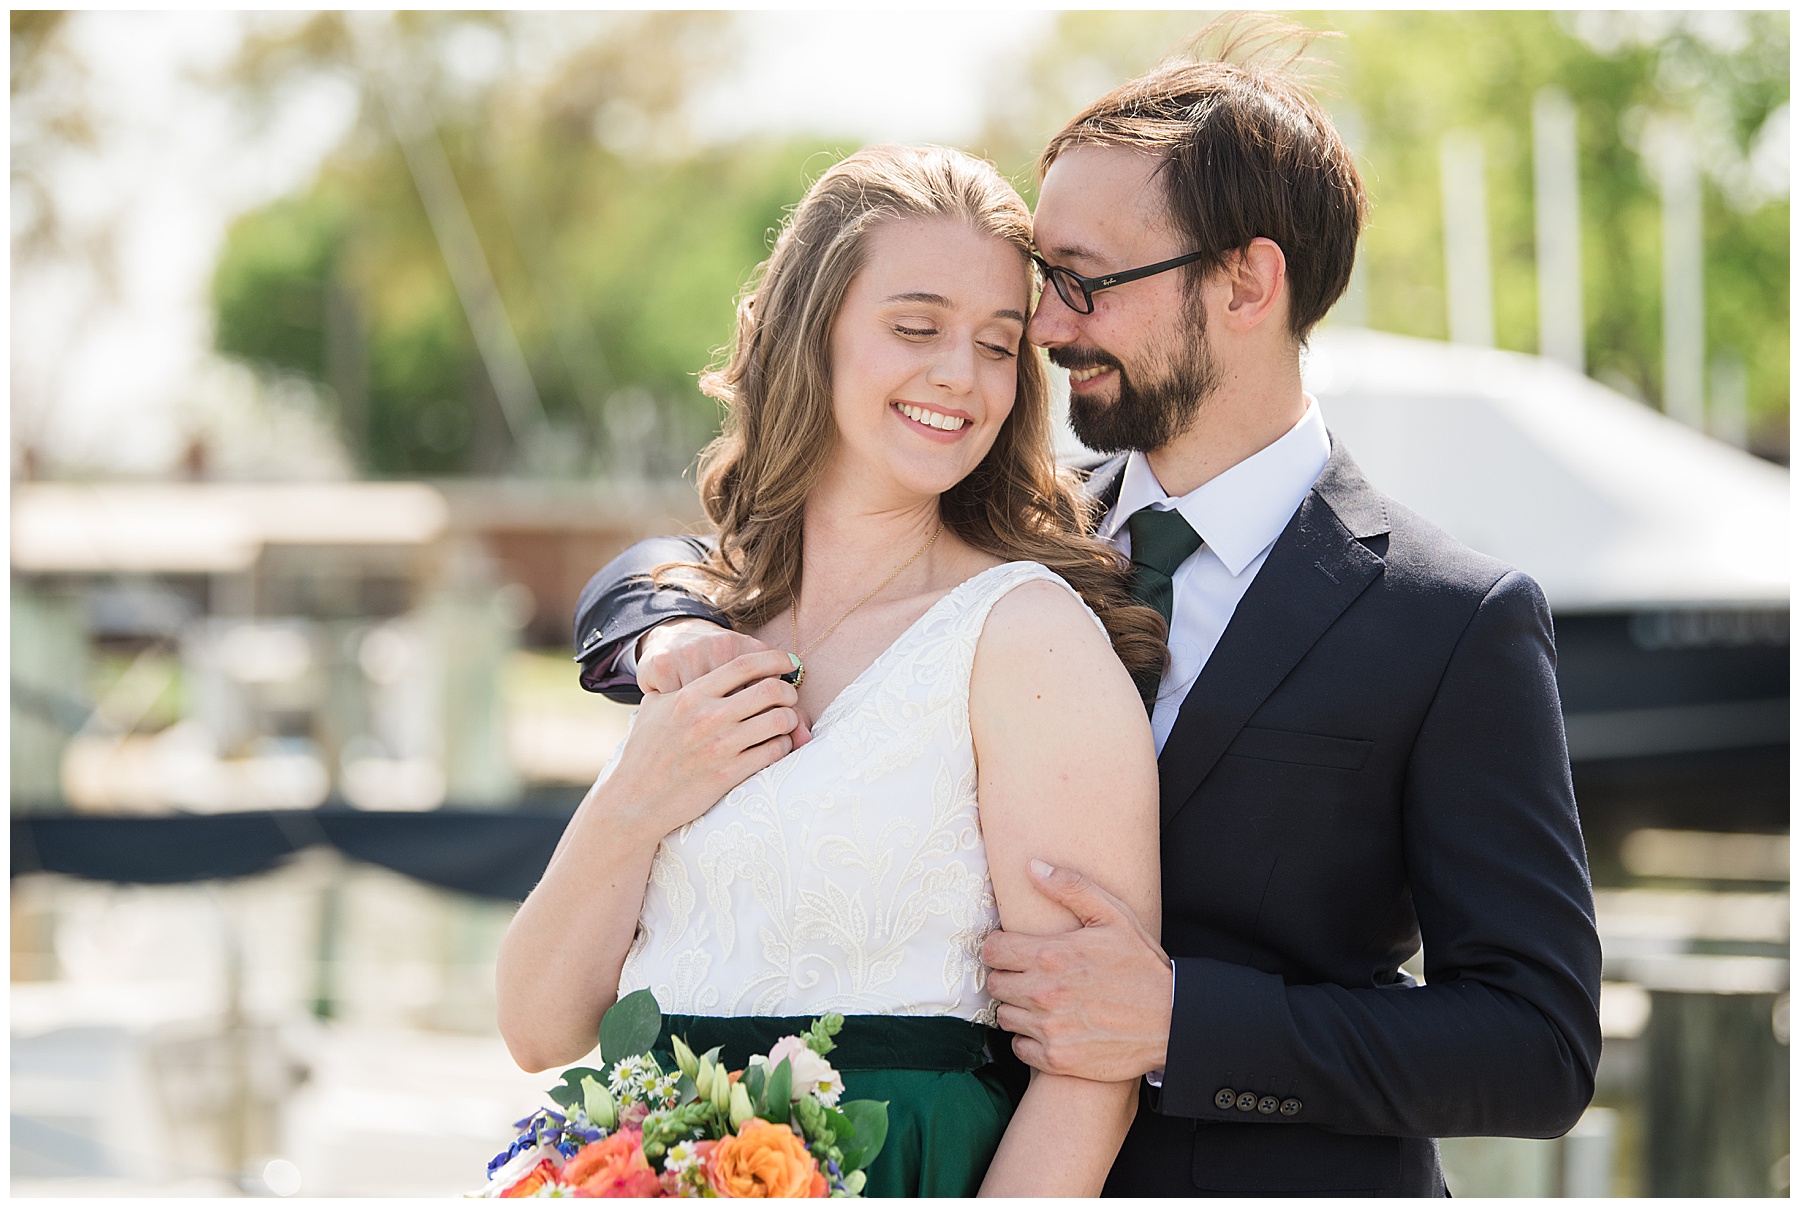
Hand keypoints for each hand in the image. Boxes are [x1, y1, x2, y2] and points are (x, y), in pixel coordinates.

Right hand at [599, 649, 805, 838]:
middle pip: (770, 690)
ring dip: (790, 719)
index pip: (744, 665)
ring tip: (785, 722)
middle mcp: (708, 717)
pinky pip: (773, 752)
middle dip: (789, 691)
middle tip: (789, 697)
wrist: (635, 799)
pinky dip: (782, 745)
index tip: (789, 663)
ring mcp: (720, 746)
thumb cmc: (646, 751)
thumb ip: (683, 686)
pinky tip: (775, 745)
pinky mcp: (729, 774)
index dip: (775, 659)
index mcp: (691, 695)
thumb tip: (713, 673)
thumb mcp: (656, 707)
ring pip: (779, 721)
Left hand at [983, 860, 1173, 1082]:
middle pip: (995, 983)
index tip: (1013, 950)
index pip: (993, 950)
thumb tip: (1033, 867)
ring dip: (1018, 1008)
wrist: (1172, 1021)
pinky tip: (1052, 1028)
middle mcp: (1044, 992)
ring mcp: (1049, 1028)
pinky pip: (1019, 1048)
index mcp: (1051, 955)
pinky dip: (1030, 1040)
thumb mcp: (1113, 917)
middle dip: (1009, 977)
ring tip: (1043, 1002)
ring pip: (1005, 1016)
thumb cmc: (1142, 967)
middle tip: (1030, 976)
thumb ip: (1071, 888)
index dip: (1000, 948)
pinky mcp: (1057, 1058)